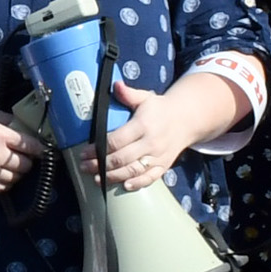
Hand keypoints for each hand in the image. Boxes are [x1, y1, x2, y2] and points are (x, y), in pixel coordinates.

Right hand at [0, 113, 36, 194]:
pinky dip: (6, 183)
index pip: (31, 146)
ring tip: (11, 166)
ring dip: (17, 173)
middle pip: (26, 165)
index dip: (41, 150)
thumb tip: (32, 132)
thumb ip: (12, 123)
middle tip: (23, 157)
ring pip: (16, 179)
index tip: (46, 152)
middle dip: (27, 161)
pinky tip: (2, 174)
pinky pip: (2, 188)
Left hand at [81, 79, 209, 194]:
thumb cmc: (160, 109)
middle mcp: (151, 142)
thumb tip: (115, 85)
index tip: (84, 152)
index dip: (98, 149)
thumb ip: (129, 94)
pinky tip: (124, 186)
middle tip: (84, 167)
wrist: (186, 120)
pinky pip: (151, 178)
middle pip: (122, 158)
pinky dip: (138, 183)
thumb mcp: (145, 98)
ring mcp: (158, 156)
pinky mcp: (164, 165)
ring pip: (133, 170)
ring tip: (96, 178)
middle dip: (100, 164)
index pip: (117, 140)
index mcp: (143, 125)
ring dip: (113, 176)